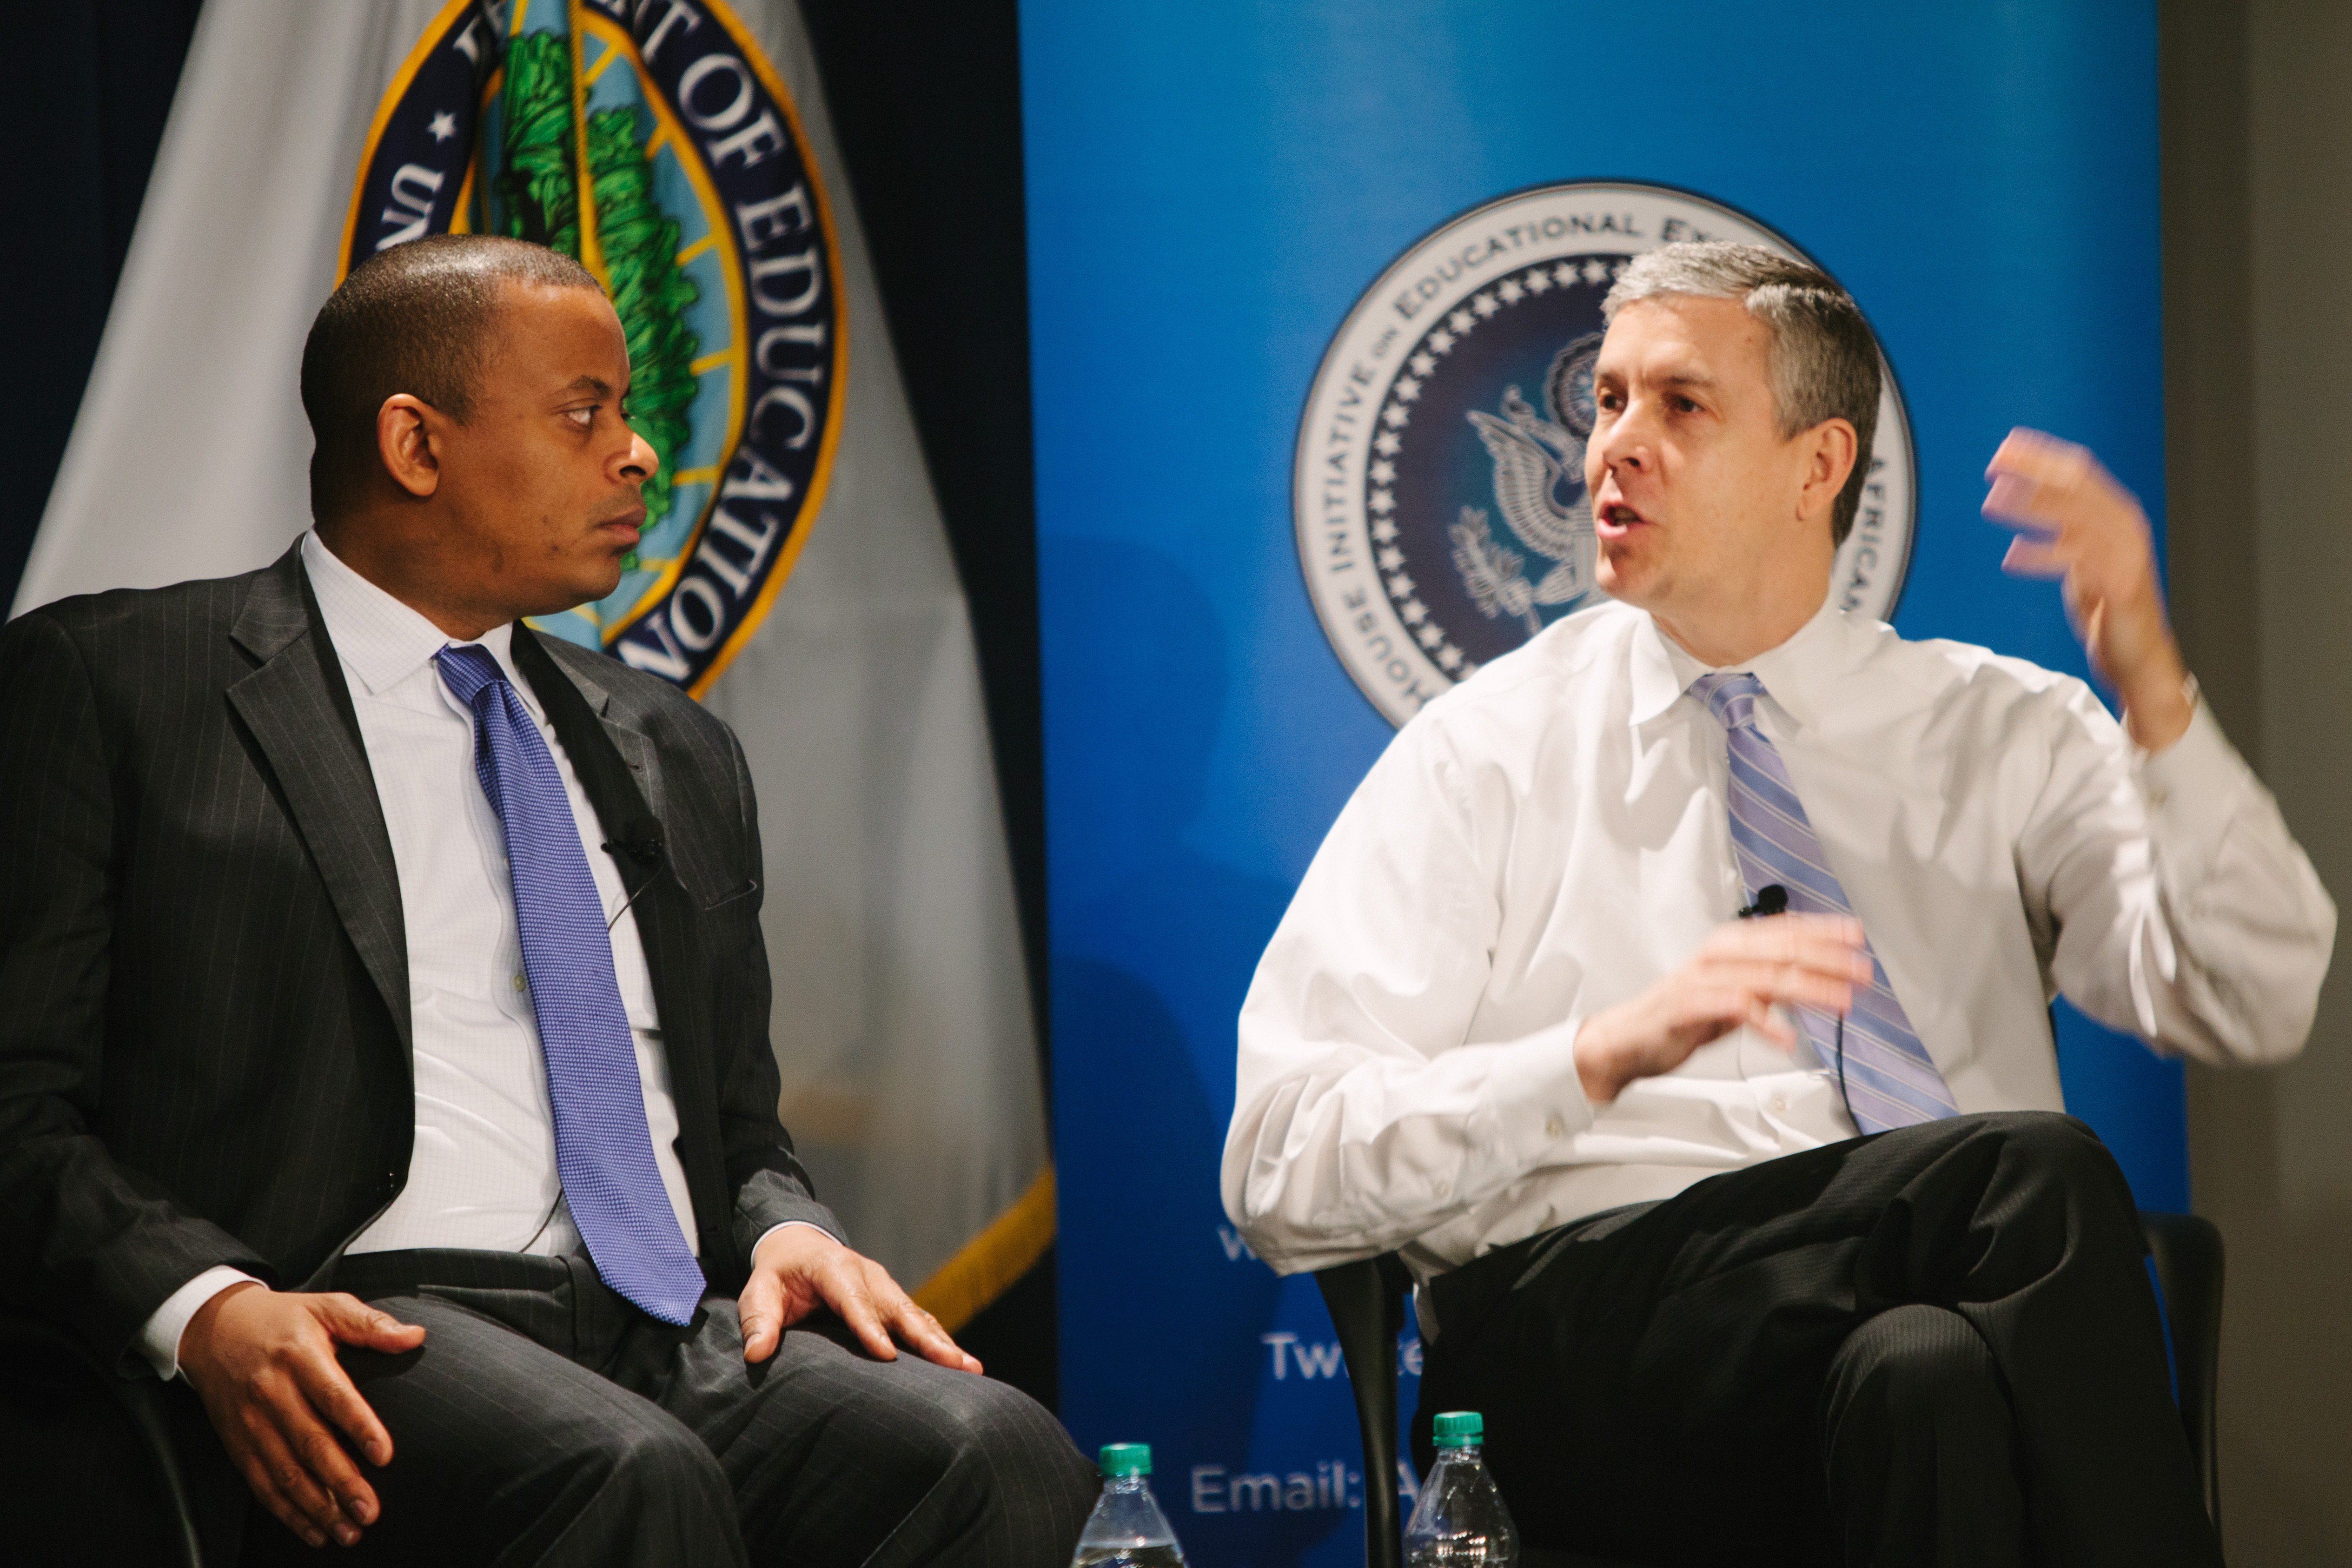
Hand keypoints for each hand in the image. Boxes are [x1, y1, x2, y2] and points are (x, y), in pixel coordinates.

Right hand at [177, 1283, 426, 1548]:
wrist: (214, 1328)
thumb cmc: (283, 1319)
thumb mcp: (327, 1306)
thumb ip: (371, 1323)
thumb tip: (415, 1336)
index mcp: (299, 1356)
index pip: (334, 1396)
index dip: (359, 1427)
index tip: (384, 1455)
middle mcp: (272, 1392)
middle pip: (310, 1443)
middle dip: (342, 1482)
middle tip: (370, 1511)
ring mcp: (251, 1422)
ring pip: (285, 1472)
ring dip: (317, 1507)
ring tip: (348, 1531)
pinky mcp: (237, 1442)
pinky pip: (261, 1484)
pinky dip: (287, 1512)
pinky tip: (313, 1530)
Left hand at [739, 1226, 980, 1374]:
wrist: (799, 1247)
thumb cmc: (778, 1275)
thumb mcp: (759, 1292)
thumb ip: (758, 1321)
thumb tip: (756, 1354)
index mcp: (834, 1268)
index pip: (854, 1300)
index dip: (870, 1327)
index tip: (887, 1355)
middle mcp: (868, 1275)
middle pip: (899, 1309)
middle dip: (927, 1338)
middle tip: (953, 1363)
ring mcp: (885, 1287)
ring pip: (917, 1316)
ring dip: (944, 1342)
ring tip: (972, 1368)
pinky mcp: (893, 1300)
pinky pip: (919, 1321)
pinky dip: (940, 1340)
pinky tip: (961, 1363)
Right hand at [1573, 915, 1871, 1102]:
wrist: (1626, 1040)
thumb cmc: (1679, 1016)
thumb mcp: (1732, 994)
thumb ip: (1765, 983)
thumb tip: (1808, 977)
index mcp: (1728, 946)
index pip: (1784, 931)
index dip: (1823, 932)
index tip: (1856, 936)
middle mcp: (1717, 955)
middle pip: (1783, 950)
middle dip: (1829, 960)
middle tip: (1862, 971)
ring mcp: (1703, 979)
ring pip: (1767, 976)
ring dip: (1810, 989)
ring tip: (1840, 1001)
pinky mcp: (1689, 1006)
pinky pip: (1734, 1009)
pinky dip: (1765, 1024)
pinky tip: (1786, 1038)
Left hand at [1982, 429, 2192, 748]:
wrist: (2139, 657)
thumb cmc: (2110, 609)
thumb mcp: (2084, 560)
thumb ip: (2067, 530)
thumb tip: (2031, 499)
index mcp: (2118, 516)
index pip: (2080, 472)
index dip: (2043, 457)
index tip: (2006, 449)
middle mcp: (2126, 528)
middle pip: (2077, 486)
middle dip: (2034, 470)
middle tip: (1995, 465)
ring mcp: (2126, 555)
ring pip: (2075, 517)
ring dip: (2031, 507)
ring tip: (1994, 501)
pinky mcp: (2119, 585)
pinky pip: (2077, 561)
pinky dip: (2043, 555)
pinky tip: (2012, 554)